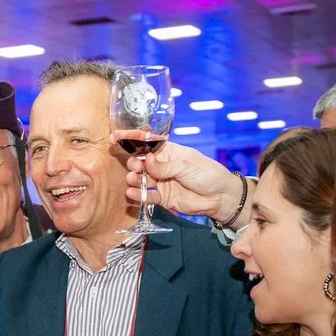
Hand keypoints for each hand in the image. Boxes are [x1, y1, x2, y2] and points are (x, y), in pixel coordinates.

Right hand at [115, 133, 242, 222]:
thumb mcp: (187, 165)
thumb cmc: (208, 174)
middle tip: (134, 168)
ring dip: (134, 179)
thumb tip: (146, 160)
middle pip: (139, 162)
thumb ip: (165, 165)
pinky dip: (139, 195)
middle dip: (132, 163)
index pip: (146, 143)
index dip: (131, 139)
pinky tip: (133, 193)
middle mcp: (161, 166)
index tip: (115, 138)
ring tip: (133, 180)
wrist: (220, 196)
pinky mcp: (162, 197)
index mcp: (168, 151)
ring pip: (141, 179)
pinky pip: (147, 196)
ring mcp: (161, 181)